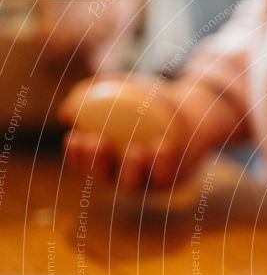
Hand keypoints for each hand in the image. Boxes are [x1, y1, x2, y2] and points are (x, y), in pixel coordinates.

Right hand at [59, 75, 181, 188]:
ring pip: (136, 183)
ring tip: (135, 149)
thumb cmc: (149, 100)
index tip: (75, 137)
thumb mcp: (120, 91)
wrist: (190, 112)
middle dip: (98, 164)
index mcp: (107, 161)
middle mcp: (124, 176)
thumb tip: (67, 114)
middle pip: (106, 178)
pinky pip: (166, 175)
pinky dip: (164, 162)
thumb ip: (92, 96)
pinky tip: (163, 145)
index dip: (76, 156)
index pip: (85, 164)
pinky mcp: (172, 181)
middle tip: (99, 142)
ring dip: (132, 168)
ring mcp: (148, 182)